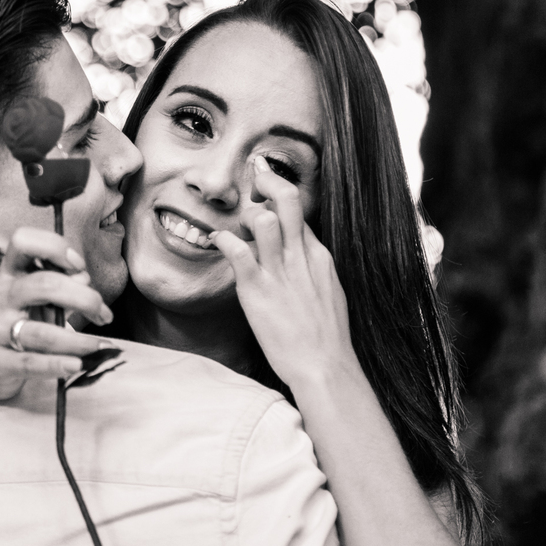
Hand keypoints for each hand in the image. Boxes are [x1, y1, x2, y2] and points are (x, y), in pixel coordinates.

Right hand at [0, 226, 117, 401]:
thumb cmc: (16, 323)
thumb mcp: (35, 299)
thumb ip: (61, 287)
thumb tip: (84, 278)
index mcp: (10, 275)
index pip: (23, 241)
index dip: (55, 247)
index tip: (79, 267)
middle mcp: (0, 297)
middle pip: (43, 285)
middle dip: (82, 297)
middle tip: (102, 313)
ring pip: (40, 333)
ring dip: (77, 340)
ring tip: (99, 346)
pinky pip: (31, 362)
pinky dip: (59, 365)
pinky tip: (78, 365)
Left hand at [212, 157, 358, 388]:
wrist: (325, 366)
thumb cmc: (325, 336)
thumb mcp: (328, 291)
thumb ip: (312, 267)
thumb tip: (298, 249)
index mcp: (319, 256)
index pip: (299, 211)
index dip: (280, 194)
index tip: (264, 189)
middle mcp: (300, 257)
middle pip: (287, 199)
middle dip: (267, 181)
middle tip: (253, 179)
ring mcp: (279, 272)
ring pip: (262, 219)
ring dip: (244, 215)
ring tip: (237, 227)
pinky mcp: (258, 290)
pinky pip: (237, 251)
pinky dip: (223, 239)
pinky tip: (217, 241)